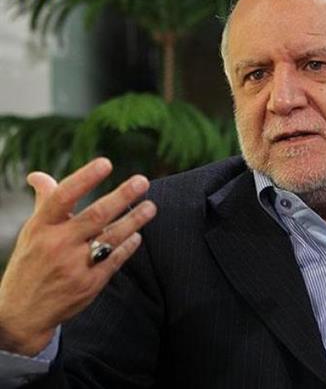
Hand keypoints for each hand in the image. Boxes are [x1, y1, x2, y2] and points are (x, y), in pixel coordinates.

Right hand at [0, 158, 156, 355]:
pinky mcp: (90, 284)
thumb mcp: (31, 232)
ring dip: (134, 220)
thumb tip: (38, 175)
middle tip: (143, 181)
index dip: (85, 178)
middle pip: (95, 215)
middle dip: (122, 197)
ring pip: (111, 237)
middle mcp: (57, 244)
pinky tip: (138, 235)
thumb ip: (44, 203)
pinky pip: (116, 259)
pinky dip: (128, 245)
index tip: (106, 163)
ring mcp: (74, 265)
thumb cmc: (31, 263)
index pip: (63, 197)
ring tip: (151, 207)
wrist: (23, 313)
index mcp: (41, 227)